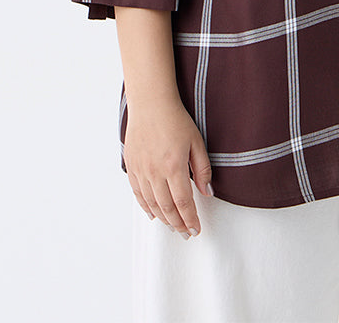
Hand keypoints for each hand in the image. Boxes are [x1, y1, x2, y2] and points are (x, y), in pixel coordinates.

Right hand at [123, 96, 213, 237]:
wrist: (151, 104)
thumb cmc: (176, 120)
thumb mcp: (196, 142)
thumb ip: (202, 169)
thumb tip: (207, 192)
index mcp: (173, 167)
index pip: (182, 203)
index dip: (189, 219)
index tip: (195, 230)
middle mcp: (155, 172)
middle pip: (166, 208)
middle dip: (177, 224)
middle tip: (185, 233)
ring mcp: (141, 170)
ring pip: (151, 204)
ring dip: (163, 219)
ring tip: (173, 226)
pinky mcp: (131, 167)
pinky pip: (138, 194)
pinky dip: (146, 207)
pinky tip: (153, 214)